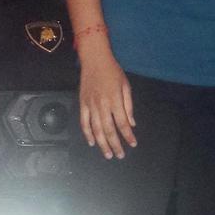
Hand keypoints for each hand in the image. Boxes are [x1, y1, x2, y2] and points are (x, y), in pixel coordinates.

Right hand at [78, 44, 136, 159]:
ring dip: (102, 144)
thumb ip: (128, 106)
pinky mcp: (82, 104)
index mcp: (114, 100)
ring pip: (96, 129)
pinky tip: (92, 143)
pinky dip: (87, 134)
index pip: (122, 123)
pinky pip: (84, 122)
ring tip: (108, 154)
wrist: (95, 60)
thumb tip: (132, 124)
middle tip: (120, 155)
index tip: (133, 144)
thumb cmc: (113, 72)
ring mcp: (90, 105)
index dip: (128, 135)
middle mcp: (102, 105)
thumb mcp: (125, 86)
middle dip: (115, 144)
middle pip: (109, 130)